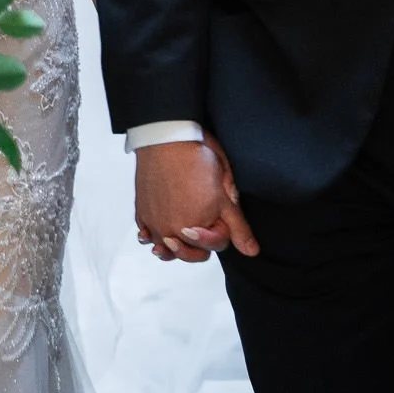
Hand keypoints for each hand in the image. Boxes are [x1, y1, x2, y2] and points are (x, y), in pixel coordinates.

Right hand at [134, 135, 257, 262]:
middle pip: (192, 254)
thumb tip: (251, 251)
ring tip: (177, 236)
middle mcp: (176, 231)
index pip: (218, 244)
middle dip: (201, 244)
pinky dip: (151, 236)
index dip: (224, 230)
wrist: (166, 138)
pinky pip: (146, 236)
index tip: (219, 214)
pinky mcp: (142, 214)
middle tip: (202, 228)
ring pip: (167, 251)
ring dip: (174, 247)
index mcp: (201, 226)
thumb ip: (238, 225)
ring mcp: (156, 224)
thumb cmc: (196, 157)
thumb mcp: (226, 190)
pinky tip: (157, 231)